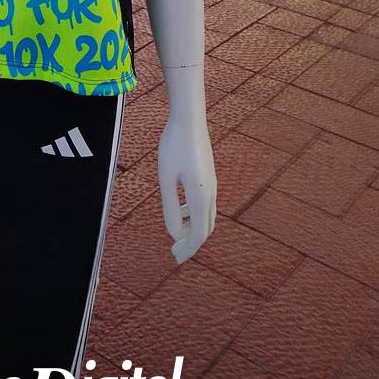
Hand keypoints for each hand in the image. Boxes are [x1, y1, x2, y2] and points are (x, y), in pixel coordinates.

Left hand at [158, 116, 216, 264]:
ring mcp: (212, 185)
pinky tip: (180, 210)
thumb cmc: (174, 147)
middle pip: (205, 228)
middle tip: (175, 252)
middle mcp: (211, 194)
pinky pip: (205, 205)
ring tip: (176, 234)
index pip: (198, 234)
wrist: (189, 120)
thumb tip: (174, 233)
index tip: (175, 258)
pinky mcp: (208, 177)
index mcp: (201, 198)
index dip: (188, 249)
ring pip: (206, 216)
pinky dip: (194, 215)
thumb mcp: (166, 179)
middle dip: (190, 242)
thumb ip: (170, 208)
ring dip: (192, 229)